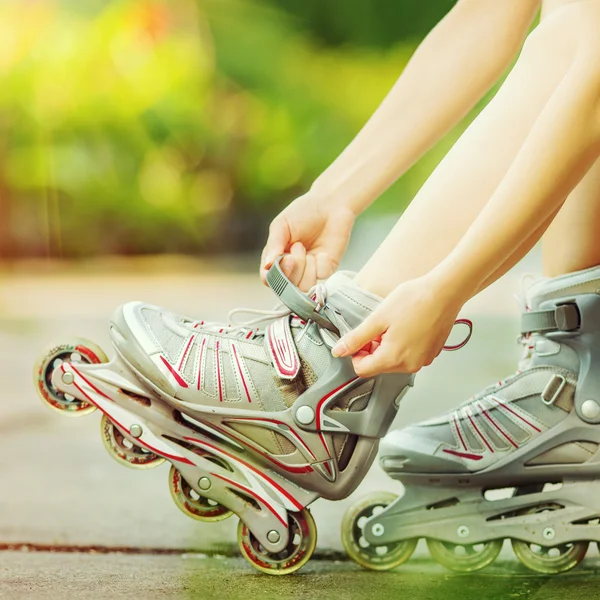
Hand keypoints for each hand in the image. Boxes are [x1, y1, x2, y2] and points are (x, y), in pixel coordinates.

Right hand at [260, 191, 355, 290]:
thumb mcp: (282, 225)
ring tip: (305, 248)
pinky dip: (319, 263)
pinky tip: (321, 251)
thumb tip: (268, 266)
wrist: (331, 204)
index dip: (275, 276)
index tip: (285, 258)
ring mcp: (310, 270)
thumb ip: (274, 245)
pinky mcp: (326, 268)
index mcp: (277, 259)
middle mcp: (292, 268)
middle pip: (286, 287)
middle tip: (297, 246)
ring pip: (303, 287)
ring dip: (304, 268)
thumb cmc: (303, 212)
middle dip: (292, 269)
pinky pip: (321, 276)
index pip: (270, 279)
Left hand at [331, 274, 465, 375]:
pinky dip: (403, 344)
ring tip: (394, 324)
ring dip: (388, 346)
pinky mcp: (431, 353)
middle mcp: (410, 365)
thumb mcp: (378, 318)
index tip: (361, 337)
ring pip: (394, 361)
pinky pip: (409, 355)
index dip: (356, 353)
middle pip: (379, 366)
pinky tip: (407, 326)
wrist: (445, 292)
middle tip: (379, 327)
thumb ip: (356, 338)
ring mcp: (423, 360)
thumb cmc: (414, 300)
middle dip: (373, 348)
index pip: (362, 369)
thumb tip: (339, 351)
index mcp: (394, 358)